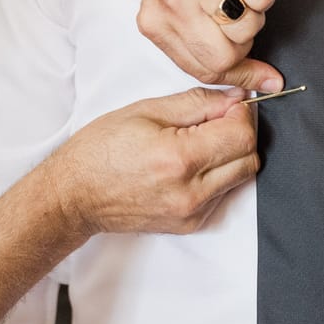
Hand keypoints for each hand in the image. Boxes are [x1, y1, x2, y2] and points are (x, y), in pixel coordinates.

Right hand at [47, 86, 259, 234]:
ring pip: (241, 176)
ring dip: (231, 154)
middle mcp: (190, 192)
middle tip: (214, 121)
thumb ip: (198, 102)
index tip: (227, 105)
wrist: (74, 195)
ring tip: (199, 143)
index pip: (241, 134)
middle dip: (240, 132)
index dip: (240, 113)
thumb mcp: (147, 110)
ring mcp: (192, 213)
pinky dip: (218, 175)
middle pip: (249, 157)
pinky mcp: (190, 225)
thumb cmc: (101, 150)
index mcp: (179, 158)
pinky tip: (191, 165)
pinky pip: (224, 194)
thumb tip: (235, 98)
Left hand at [137, 0, 280, 87]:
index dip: (237, 76)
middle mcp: (174, 0)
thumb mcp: (180, 11)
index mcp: (156, 21)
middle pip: (226, 56)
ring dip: (253, 16)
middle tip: (237, 23)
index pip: (203, 69)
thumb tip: (262, 82)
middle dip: (242, 45)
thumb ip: (207, 48)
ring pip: (247, 28)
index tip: (259, 76)